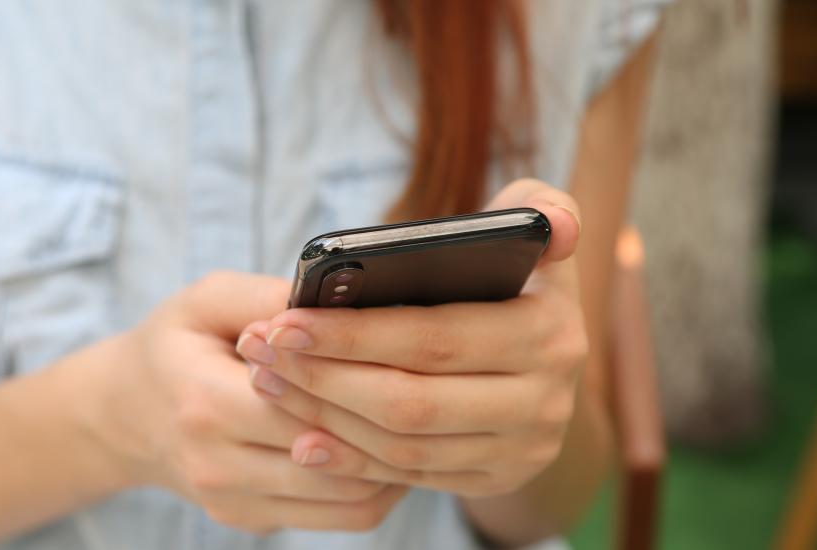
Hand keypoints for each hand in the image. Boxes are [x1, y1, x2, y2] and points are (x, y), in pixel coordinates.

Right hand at [85, 272, 407, 533]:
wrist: (125, 413)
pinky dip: (377, 486)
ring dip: (395, 462)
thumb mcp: (206, 300)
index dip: (363, 380)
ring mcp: (234, 503)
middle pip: (337, 458)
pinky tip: (392, 447)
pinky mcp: (253, 521)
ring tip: (421, 419)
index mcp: (204, 402)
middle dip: (391, 423)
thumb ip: (268, 296)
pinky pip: (340, 518)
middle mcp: (217, 465)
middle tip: (434, 387)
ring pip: (350, 500)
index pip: (307, 404)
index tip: (408, 351)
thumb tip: (340, 300)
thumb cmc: (175, 345)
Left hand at [236, 179, 587, 497]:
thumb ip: (539, 205)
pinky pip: (411, 477)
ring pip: (404, 444)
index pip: (435, 339)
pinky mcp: (496, 479)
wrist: (544, 356)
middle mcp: (545, 401)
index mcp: (550, 332)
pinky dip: (352, 459)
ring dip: (325, 417)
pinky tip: (303, 436)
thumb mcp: (533, 230)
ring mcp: (523, 449)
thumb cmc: (514, 274)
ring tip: (269, 382)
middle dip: (324, 378)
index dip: (354, 334)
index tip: (284, 321)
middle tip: (261, 351)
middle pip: (411, 401)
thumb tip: (555, 226)